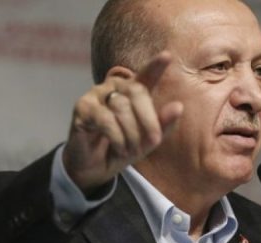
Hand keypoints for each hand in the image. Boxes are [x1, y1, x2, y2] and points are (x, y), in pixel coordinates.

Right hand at [63, 51, 183, 194]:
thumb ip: (163, 124)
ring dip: (132, 133)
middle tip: (153, 141)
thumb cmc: (123, 149)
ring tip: (132, 150)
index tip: (167, 56)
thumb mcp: (147, 141)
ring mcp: (96, 94)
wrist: (95, 169)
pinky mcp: (82, 108)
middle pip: (137, 91)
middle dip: (149, 120)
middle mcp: (114, 86)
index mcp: (133, 91)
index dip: (155, 66)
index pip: (146, 75)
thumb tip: (179, 106)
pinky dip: (117, 137)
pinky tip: (119, 148)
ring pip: (121, 106)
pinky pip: (105, 119)